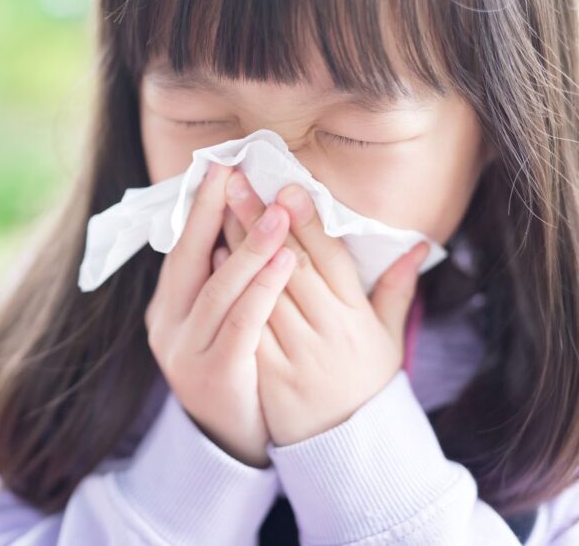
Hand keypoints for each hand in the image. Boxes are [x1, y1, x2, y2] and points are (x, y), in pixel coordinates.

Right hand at [144, 161, 295, 466]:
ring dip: (247, 246)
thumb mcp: (218, 322)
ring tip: (276, 211)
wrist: (231, 443)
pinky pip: (240, 322)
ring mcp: (185, 350)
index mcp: (167, 306)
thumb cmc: (234, 369)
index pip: (181, 248)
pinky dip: (261, 288)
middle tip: (233, 170)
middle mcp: (167, 324)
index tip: (219, 166)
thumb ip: (221, 277)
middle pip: (188, 258)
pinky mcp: (212, 374)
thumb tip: (240, 223)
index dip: (199, 207)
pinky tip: (284, 261)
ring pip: (218, 288)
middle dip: (211, 212)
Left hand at [224, 171, 429, 446]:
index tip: (286, 185)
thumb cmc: (364, 386)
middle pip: (291, 264)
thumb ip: (397, 290)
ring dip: (239, 246)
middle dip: (262, 219)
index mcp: (357, 317)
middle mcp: (329, 331)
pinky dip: (229, 291)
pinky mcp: (268, 373)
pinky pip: (246, 325)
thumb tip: (419, 245)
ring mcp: (297, 353)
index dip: (307, 220)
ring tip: (219, 208)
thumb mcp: (387, 339)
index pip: (330, 258)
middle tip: (239, 181)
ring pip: (264, 289)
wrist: (346, 450)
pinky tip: (211, 260)